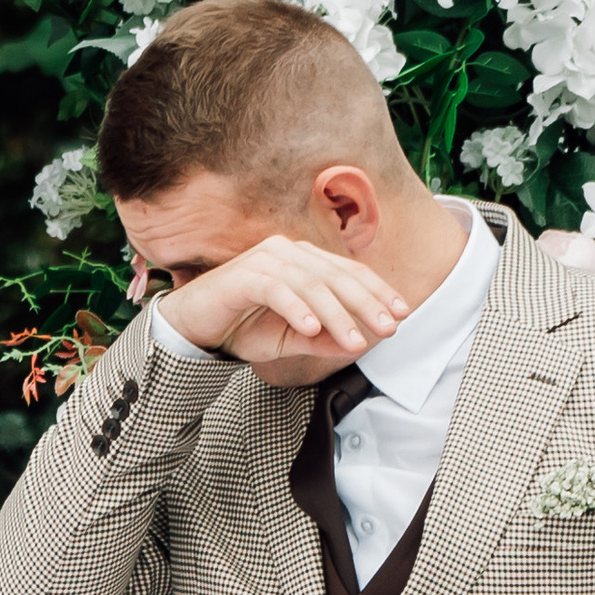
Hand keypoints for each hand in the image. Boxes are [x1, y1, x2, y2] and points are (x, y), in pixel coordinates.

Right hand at [154, 237, 408, 386]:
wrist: (193, 328)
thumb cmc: (241, 328)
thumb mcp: (290, 339)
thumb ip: (324, 339)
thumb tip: (361, 343)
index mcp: (303, 260)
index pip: (348, 272)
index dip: (377, 291)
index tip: (400, 314)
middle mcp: (287, 252)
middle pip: (336, 276)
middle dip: (366, 303)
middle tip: (388, 328)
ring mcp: (265, 259)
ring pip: (311, 284)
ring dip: (336, 314)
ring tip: (354, 340)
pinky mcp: (244, 275)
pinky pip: (277, 290)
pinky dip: (296, 309)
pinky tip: (311, 328)